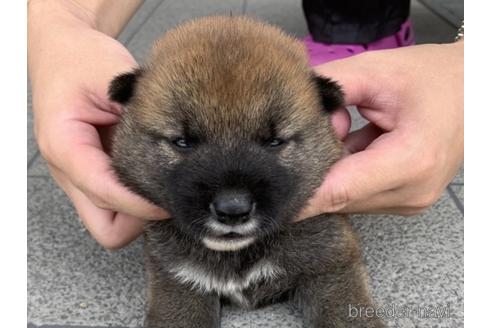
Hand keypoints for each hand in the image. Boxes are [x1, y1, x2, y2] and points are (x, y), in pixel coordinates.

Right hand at [28, 0, 168, 248]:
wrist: (62, 51)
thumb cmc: (79, 60)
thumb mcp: (110, 77)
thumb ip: (135, 112)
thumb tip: (174, 144)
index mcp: (66, 146)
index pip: (107, 194)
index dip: (143, 203)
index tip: (172, 198)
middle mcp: (67, 170)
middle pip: (106, 228)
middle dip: (139, 219)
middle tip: (166, 195)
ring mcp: (77, 177)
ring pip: (108, 222)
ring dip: (137, 212)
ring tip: (161, 186)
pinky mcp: (90, 174)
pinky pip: (112, 205)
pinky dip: (133, 201)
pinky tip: (152, 177)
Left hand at [299, 42, 462, 217]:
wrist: (476, 90)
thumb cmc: (437, 79)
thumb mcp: (379, 71)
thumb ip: (333, 90)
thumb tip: (301, 113)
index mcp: (410, 161)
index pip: (337, 190)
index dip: (298, 195)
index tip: (268, 198)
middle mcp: (410, 191)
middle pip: (337, 196)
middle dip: (314, 168)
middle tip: (317, 132)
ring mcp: (409, 199)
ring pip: (346, 197)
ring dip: (333, 169)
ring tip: (349, 130)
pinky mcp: (404, 198)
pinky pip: (358, 193)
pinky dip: (347, 171)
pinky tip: (358, 142)